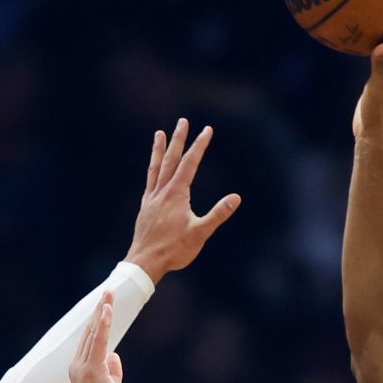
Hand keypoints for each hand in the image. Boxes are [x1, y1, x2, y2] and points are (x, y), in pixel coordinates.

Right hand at [69, 293, 130, 382]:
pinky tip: (107, 310)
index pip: (91, 342)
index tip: (104, 307)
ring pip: (94, 333)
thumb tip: (114, 355)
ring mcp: (84, 368)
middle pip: (91, 332)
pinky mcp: (93, 371)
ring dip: (102, 312)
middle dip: (100, 311)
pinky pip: (99, 343)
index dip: (98, 323)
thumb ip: (112, 373)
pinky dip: (103, 325)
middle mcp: (79, 366)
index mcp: (82, 371)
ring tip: (109, 293)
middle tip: (107, 292)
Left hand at [124, 118, 241, 284]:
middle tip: (183, 121)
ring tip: (159, 133)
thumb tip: (236, 198)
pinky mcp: (146, 207)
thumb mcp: (200, 233)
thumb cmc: (174, 249)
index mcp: (176, 194)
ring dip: (159, 149)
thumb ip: (218, 214)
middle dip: (179, 139)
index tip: (207, 129)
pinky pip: (150, 180)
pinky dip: (152, 169)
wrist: (145, 262)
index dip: (199, 145)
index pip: (190, 163)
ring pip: (156, 167)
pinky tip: (154, 168)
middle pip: (171, 159)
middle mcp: (162, 191)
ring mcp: (152, 198)